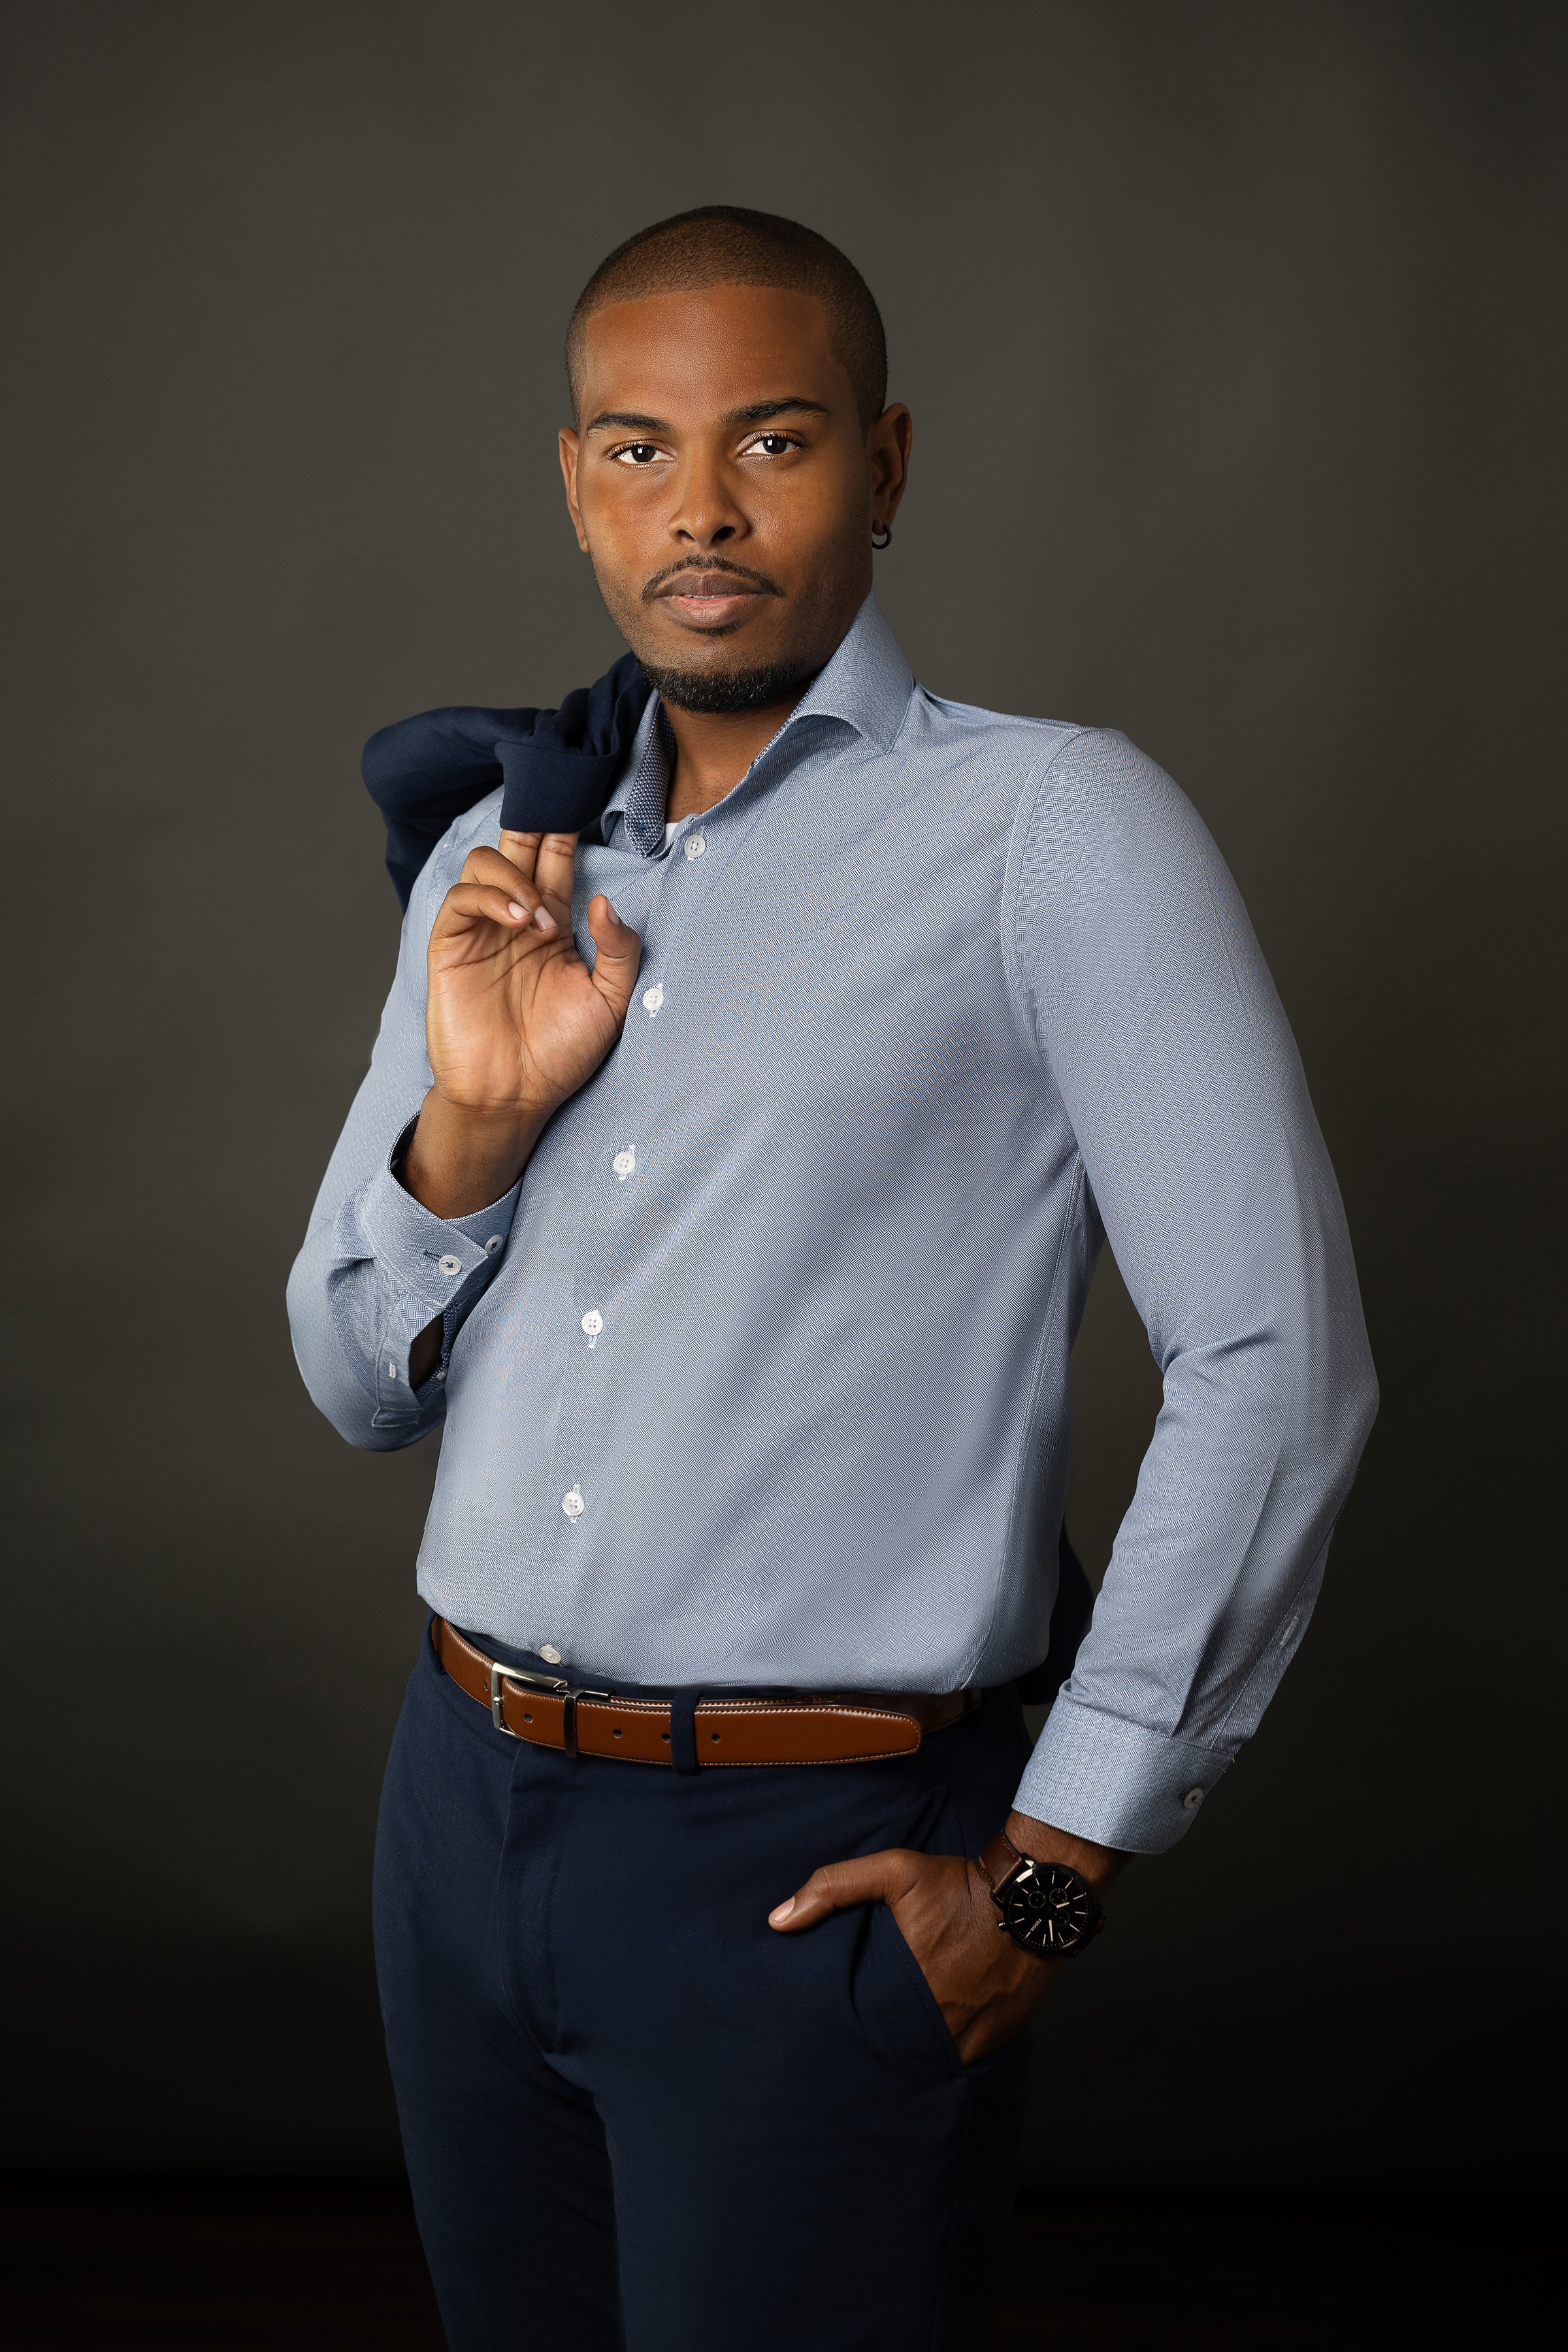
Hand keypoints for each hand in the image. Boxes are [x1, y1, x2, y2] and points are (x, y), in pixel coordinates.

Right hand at [405, 829, 641, 1216]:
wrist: (514, 1096)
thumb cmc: (561, 1053)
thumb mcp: (611, 1001)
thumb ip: (619, 950)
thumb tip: (606, 900)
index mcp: (554, 921)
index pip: (558, 857)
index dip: (566, 824)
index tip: (582, 788)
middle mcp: (517, 916)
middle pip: (520, 844)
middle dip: (536, 817)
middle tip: (552, 794)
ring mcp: (482, 928)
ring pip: (486, 862)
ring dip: (517, 877)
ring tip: (541, 920)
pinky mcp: (451, 944)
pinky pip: (462, 898)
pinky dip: (491, 898)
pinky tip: (519, 921)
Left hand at [768, 1813, 1121, 2065]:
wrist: (1034, 1896)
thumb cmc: (961, 1884)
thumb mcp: (894, 1871)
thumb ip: (833, 1888)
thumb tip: (778, 1921)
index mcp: (908, 1989)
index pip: (868, 2035)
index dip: (853, 2042)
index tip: (838, 2044)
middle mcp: (941, 2021)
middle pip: (901, 2054)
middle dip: (885, 2055)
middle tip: (867, 2054)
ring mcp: (975, 2035)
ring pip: (935, 2062)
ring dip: (920, 2057)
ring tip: (900, 2056)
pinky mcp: (1002, 2036)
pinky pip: (970, 2058)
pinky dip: (955, 2053)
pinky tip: (941, 2043)